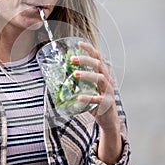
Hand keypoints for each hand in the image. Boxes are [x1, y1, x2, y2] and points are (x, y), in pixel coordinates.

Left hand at [71, 41, 121, 163]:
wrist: (108, 120)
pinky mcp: (107, 103)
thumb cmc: (95, 102)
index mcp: (102, 74)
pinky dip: (88, 97)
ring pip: (100, 78)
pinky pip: (98, 99)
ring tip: (74, 74)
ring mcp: (108, 91)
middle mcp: (107, 80)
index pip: (97, 57)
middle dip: (86, 60)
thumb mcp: (87, 89)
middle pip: (99, 65)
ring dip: (87, 75)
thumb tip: (55, 78)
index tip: (79, 43)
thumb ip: (76, 83)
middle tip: (72, 59)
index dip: (89, 49)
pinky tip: (79, 97)